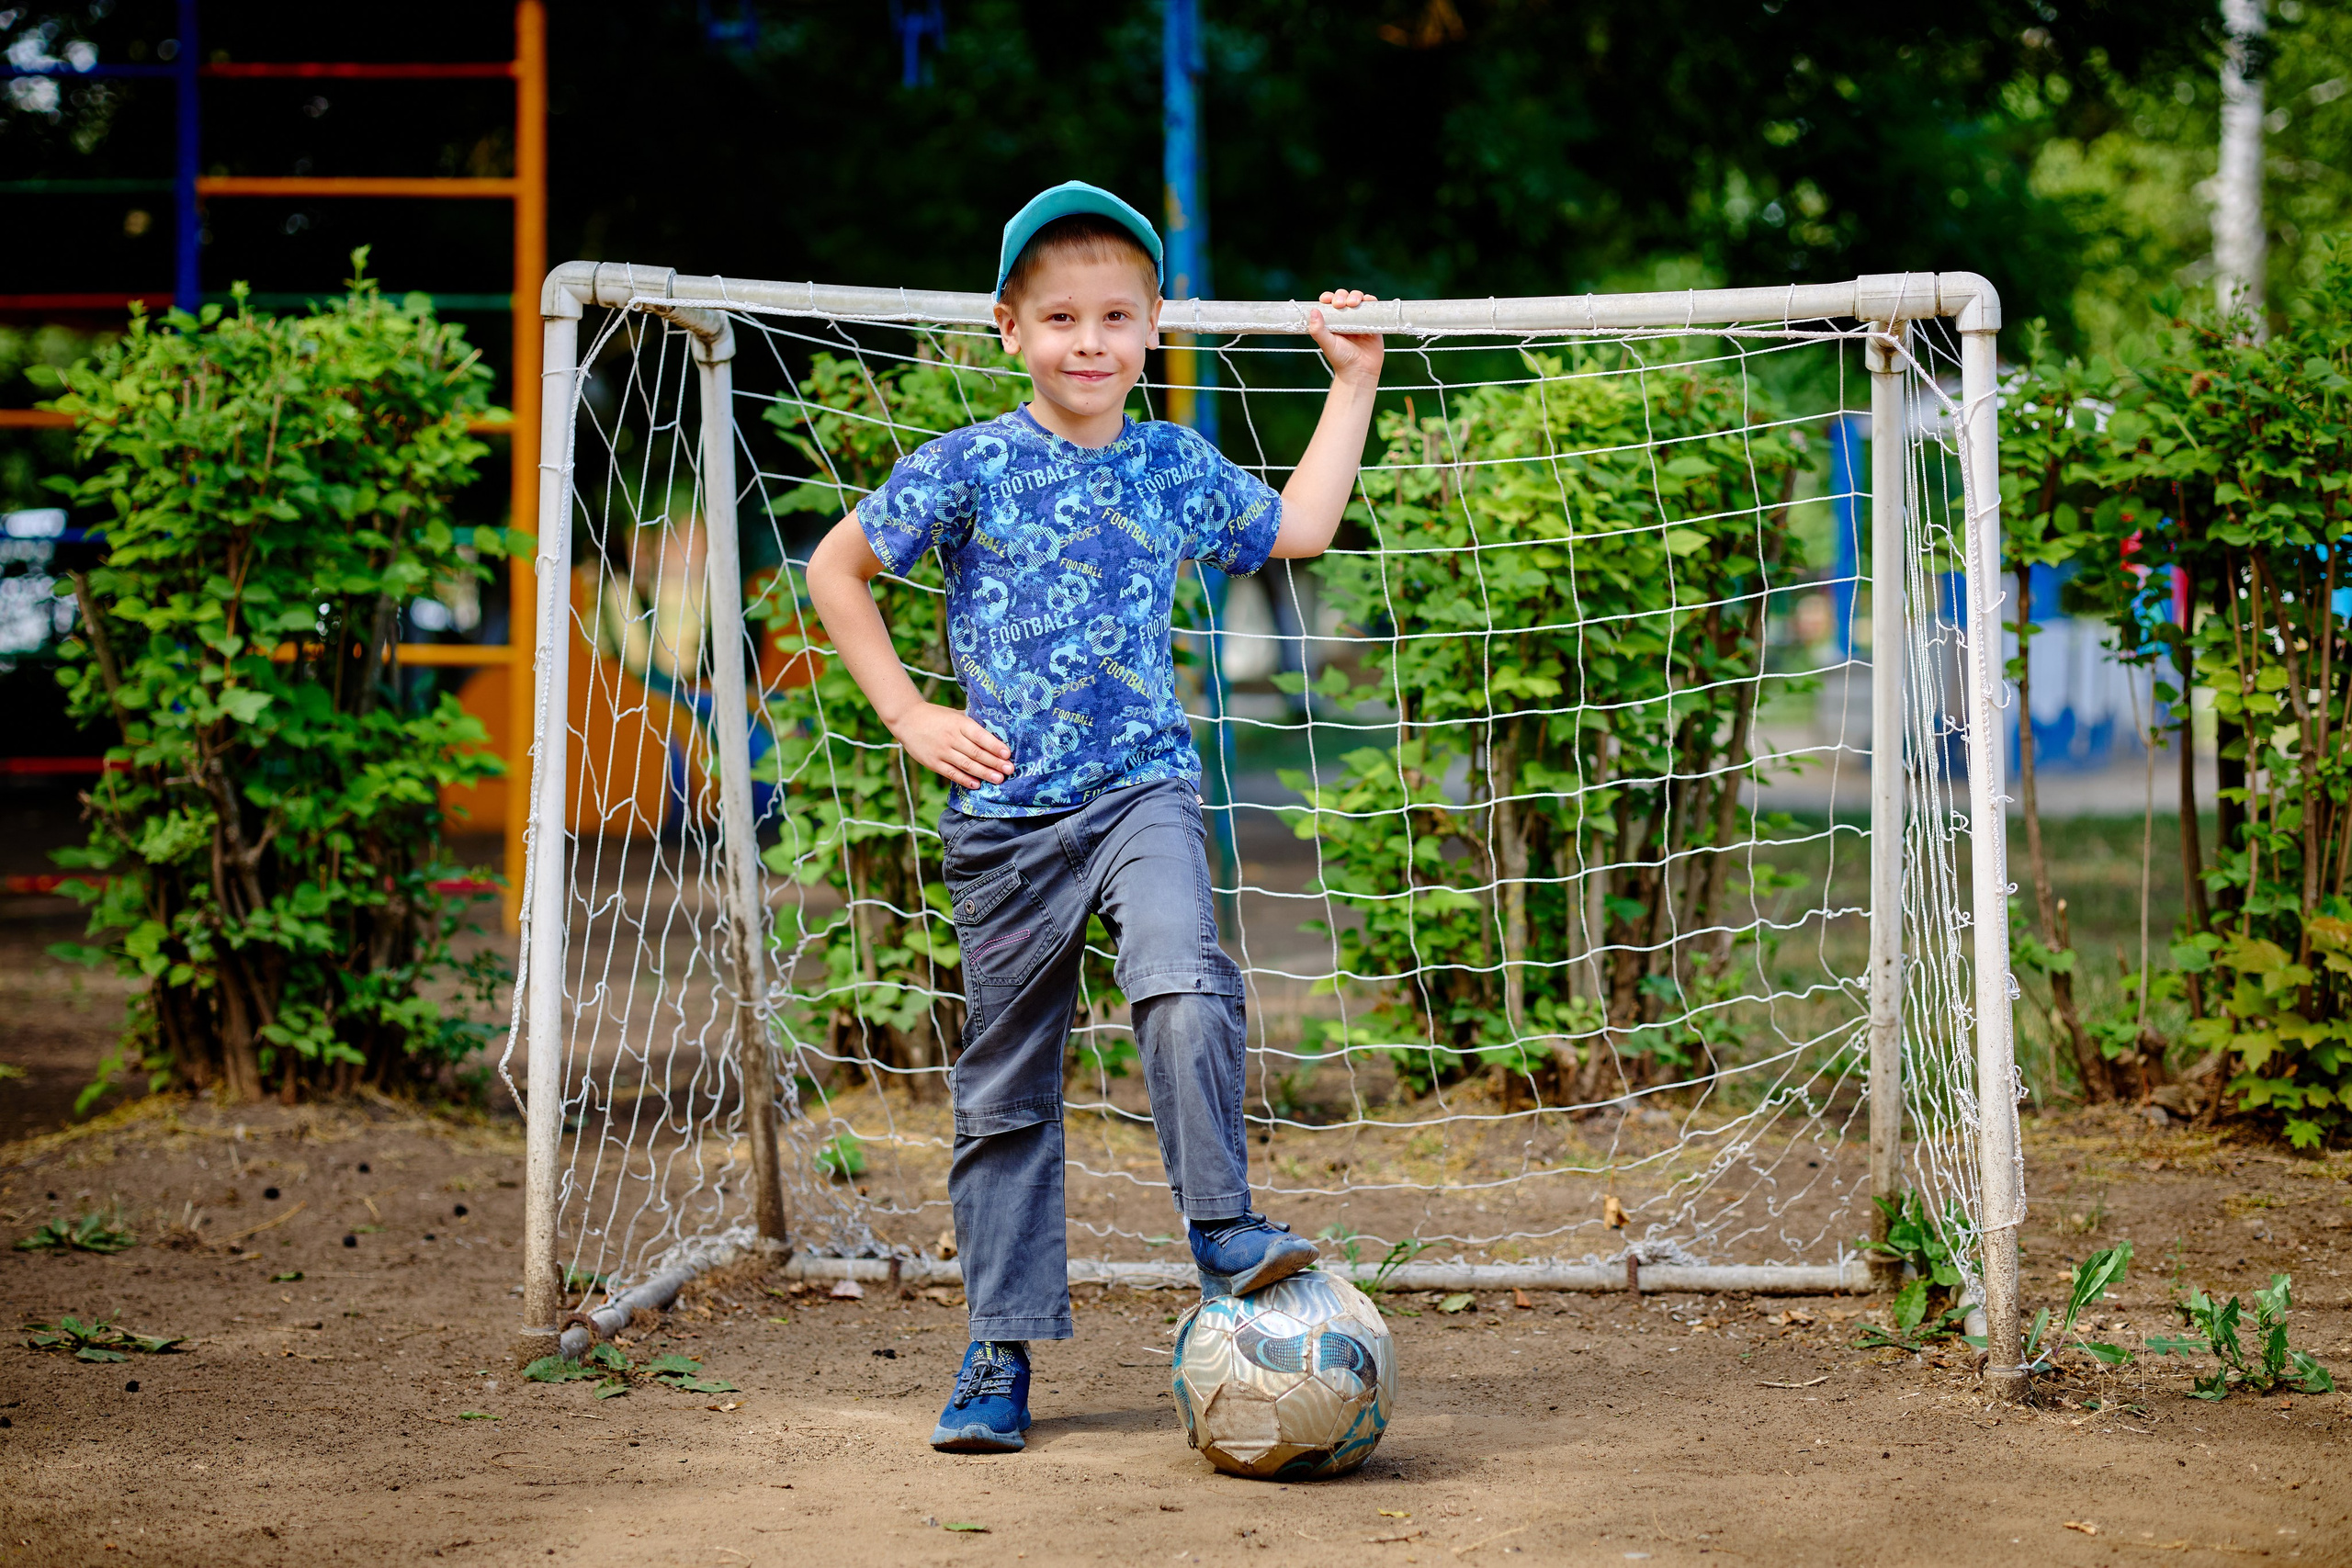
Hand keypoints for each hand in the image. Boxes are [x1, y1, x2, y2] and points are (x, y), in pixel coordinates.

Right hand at [888, 700, 1012, 788]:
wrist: (907, 719)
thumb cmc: (937, 717)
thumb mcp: (955, 714)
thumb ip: (973, 723)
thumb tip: (996, 731)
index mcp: (959, 723)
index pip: (980, 736)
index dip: (994, 745)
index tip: (1008, 753)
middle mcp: (951, 737)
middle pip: (976, 752)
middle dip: (994, 762)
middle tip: (1009, 770)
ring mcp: (941, 751)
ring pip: (966, 764)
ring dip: (984, 773)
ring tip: (998, 779)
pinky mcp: (933, 762)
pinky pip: (951, 773)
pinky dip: (965, 779)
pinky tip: (977, 784)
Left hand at [1307, 288, 1383, 386]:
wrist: (1360, 371)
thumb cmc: (1341, 360)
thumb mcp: (1327, 344)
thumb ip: (1318, 330)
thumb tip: (1313, 311)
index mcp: (1333, 321)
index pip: (1329, 303)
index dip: (1328, 297)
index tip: (1327, 300)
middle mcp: (1346, 318)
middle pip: (1344, 297)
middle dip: (1342, 295)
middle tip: (1340, 304)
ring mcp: (1360, 320)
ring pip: (1359, 299)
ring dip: (1356, 295)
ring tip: (1353, 303)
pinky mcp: (1373, 323)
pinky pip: (1373, 308)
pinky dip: (1371, 301)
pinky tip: (1368, 302)